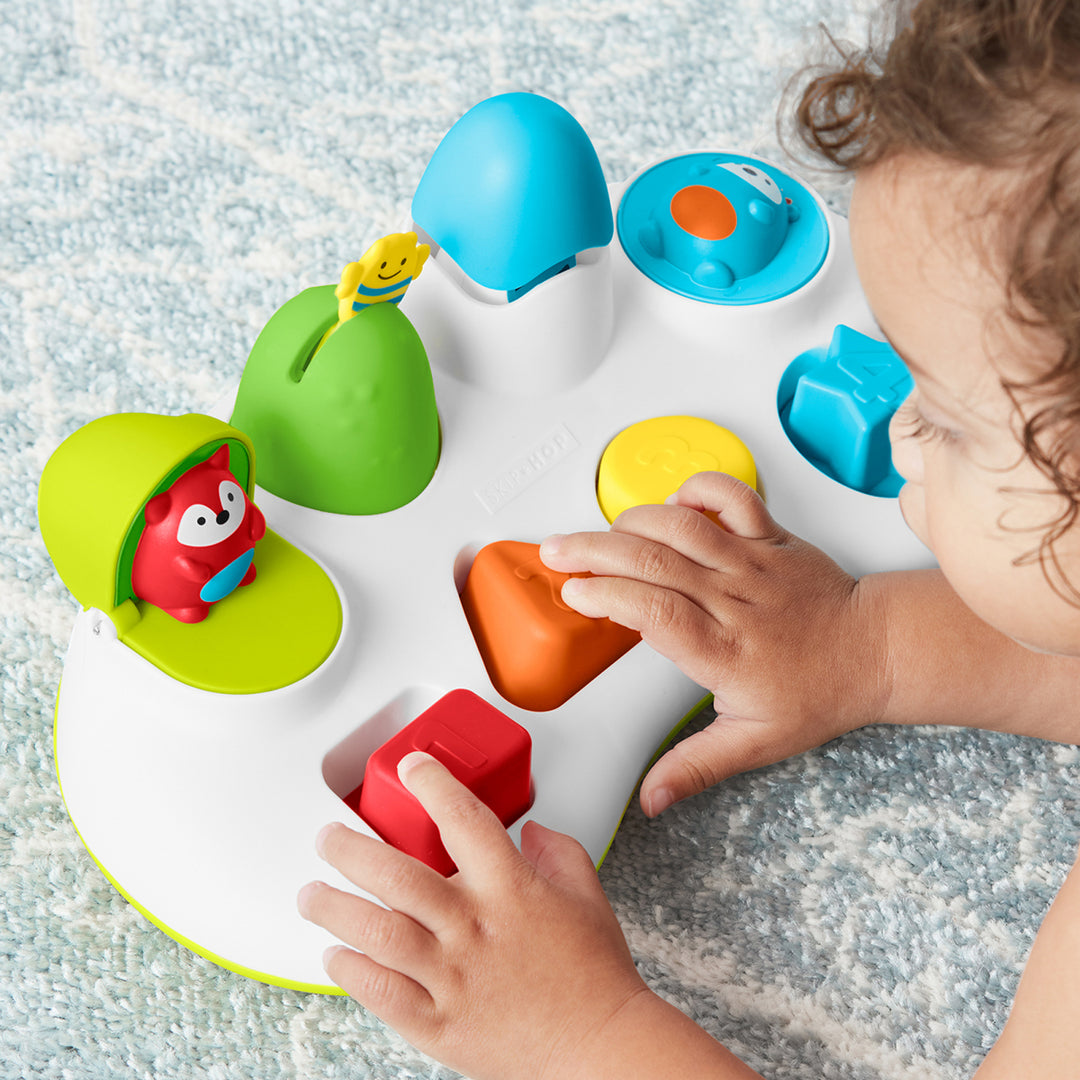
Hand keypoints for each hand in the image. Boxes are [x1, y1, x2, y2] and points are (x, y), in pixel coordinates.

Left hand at [298, 753, 654, 1079]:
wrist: (602, 1050)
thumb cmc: (596, 977)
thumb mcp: (587, 897)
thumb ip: (558, 853)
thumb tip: (531, 831)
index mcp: (511, 889)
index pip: (463, 819)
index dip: (433, 784)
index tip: (413, 767)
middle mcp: (474, 928)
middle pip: (397, 877)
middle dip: (352, 850)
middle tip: (328, 838)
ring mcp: (452, 977)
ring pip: (377, 933)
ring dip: (335, 908)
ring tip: (311, 894)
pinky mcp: (440, 1024)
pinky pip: (382, 993)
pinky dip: (352, 971)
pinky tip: (335, 955)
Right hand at [540, 471, 888, 816]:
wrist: (874, 651)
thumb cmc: (818, 692)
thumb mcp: (753, 743)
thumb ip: (695, 767)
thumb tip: (651, 799)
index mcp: (724, 650)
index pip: (653, 611)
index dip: (606, 595)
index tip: (574, 594)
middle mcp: (735, 598)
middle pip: (654, 560)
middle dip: (594, 549)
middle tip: (557, 550)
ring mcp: (752, 561)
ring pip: (682, 524)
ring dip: (630, 519)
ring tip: (599, 532)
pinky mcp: (769, 535)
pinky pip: (731, 495)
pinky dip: (696, 489)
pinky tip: (671, 505)